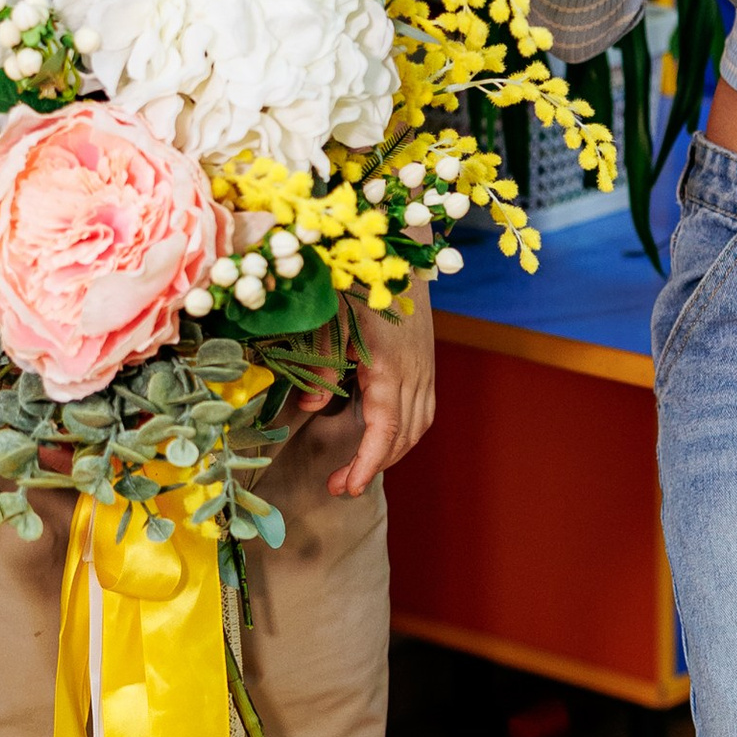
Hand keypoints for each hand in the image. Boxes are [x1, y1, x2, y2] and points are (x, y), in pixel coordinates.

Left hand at [304, 289, 435, 496]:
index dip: (368, 464)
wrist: (401, 250)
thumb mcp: (330, 318)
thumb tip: (310, 407)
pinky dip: (404, 433)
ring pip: (418, 426)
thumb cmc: (360, 279)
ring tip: (358, 469)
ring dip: (391, 453)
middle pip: (403, 436)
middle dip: (373, 467)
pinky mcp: (426, 362)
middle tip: (338, 486)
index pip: (386, 430)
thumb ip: (319, 363)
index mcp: (391, 366)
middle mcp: (416, 373)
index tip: (347, 487)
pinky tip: (383, 437)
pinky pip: (422, 410)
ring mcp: (425, 368)